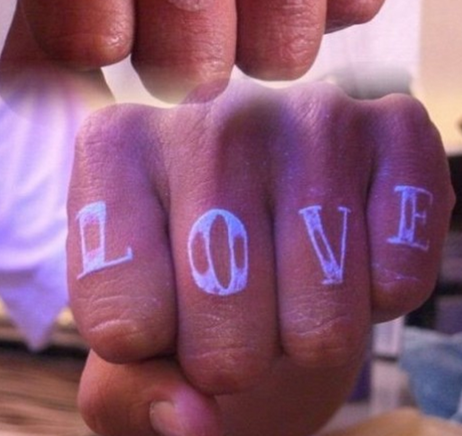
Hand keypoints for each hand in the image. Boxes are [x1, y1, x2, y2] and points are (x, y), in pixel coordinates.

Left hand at [3, 0, 406, 99]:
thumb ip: (53, 48)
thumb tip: (57, 135)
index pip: (86, 40)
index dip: (117, 53)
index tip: (126, 23)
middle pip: (191, 59)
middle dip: (197, 63)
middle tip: (198, 11)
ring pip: (283, 43)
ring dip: (267, 40)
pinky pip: (356, 3)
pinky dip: (333, 5)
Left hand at [66, 81, 453, 435]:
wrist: (273, 224)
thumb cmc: (189, 280)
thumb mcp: (134, 339)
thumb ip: (132, 393)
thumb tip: (194, 420)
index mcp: (117, 146)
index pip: (123, 324)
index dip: (154, 351)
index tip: (163, 314)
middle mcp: (211, 113)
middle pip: (223, 336)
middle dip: (235, 354)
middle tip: (237, 305)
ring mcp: (310, 113)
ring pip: (322, 324)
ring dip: (308, 331)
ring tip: (291, 277)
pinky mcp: (397, 127)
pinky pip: (400, 279)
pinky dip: (377, 295)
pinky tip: (350, 248)